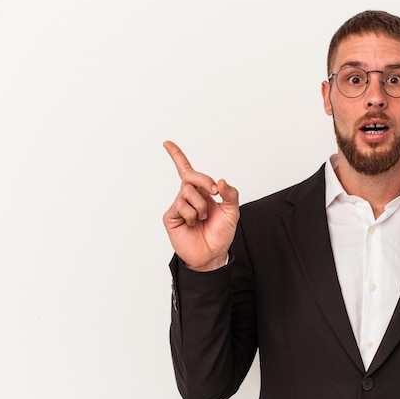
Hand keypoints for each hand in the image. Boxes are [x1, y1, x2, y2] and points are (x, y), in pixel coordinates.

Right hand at [162, 141, 238, 270]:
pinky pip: (182, 206)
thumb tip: (221, 181)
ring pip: (188, 192)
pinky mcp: (171, 216)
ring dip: (201, 206)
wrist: (212, 255)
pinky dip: (192, 215)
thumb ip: (230, 194)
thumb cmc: (221, 233)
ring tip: (203, 218)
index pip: (187, 170)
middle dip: (204, 180)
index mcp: (202, 192)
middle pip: (191, 176)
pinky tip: (193, 224)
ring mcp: (179, 206)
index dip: (177, 156)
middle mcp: (188, 196)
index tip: (167, 143)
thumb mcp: (232, 212)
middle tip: (215, 192)